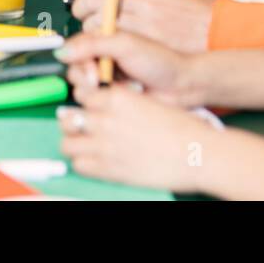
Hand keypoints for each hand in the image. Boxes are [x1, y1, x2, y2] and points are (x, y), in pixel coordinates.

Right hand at [56, 30, 202, 106]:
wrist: (180, 86)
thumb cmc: (159, 61)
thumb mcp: (125, 45)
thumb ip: (93, 44)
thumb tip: (63, 51)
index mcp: (104, 41)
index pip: (74, 49)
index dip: (78, 60)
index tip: (91, 70)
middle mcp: (102, 59)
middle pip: (74, 69)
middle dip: (85, 77)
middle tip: (100, 82)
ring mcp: (107, 81)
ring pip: (82, 88)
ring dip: (97, 91)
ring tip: (119, 89)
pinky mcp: (112, 99)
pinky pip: (95, 104)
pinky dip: (105, 103)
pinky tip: (123, 98)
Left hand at [58, 83, 219, 192]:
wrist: (196, 152)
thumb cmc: (181, 128)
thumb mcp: (147, 103)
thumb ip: (123, 104)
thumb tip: (110, 106)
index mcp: (117, 97)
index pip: (82, 93)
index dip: (84, 102)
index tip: (87, 107)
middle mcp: (105, 118)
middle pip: (68, 117)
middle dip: (72, 122)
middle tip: (81, 127)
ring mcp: (104, 144)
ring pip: (67, 143)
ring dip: (74, 143)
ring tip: (86, 146)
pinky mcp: (107, 168)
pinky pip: (79, 165)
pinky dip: (83, 163)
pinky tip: (95, 161)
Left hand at [72, 0, 215, 53]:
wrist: (212, 30)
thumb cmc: (190, 13)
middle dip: (80, 7)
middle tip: (80, 12)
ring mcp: (141, 19)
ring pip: (98, 21)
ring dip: (89, 26)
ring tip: (93, 29)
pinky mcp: (142, 40)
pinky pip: (109, 39)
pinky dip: (100, 41)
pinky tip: (104, 42)